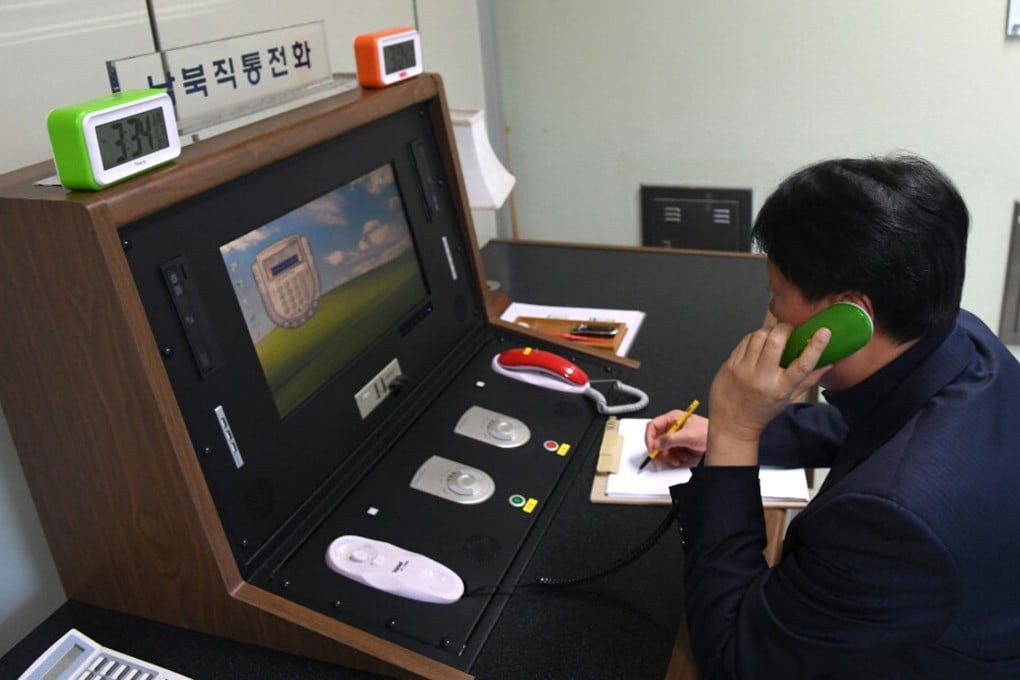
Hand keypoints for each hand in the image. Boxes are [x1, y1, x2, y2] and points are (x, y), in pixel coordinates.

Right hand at [644, 412, 707, 468]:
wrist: (720, 442)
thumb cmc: (708, 432)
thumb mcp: (688, 435)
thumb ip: (670, 439)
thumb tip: (657, 443)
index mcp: (673, 418)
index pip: (653, 426)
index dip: (650, 437)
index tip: (652, 448)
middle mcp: (672, 427)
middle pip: (656, 439)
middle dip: (657, 450)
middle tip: (658, 460)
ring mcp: (675, 437)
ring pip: (662, 449)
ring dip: (667, 456)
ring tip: (675, 459)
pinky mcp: (679, 446)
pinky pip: (670, 454)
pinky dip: (673, 458)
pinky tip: (680, 458)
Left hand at [706, 323, 830, 465]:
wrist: (732, 423)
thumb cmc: (763, 410)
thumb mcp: (789, 398)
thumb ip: (809, 380)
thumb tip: (829, 363)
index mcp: (782, 388)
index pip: (802, 364)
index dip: (816, 346)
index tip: (824, 332)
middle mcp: (762, 378)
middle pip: (776, 341)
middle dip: (785, 329)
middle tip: (789, 331)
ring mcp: (744, 370)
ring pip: (759, 336)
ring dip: (769, 331)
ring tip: (773, 337)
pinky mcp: (730, 365)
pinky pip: (745, 341)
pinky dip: (755, 337)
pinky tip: (759, 343)